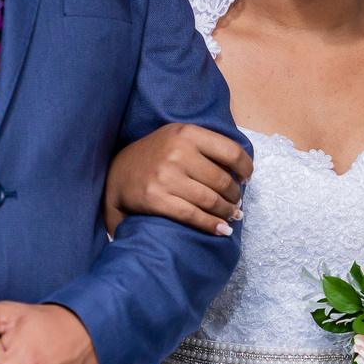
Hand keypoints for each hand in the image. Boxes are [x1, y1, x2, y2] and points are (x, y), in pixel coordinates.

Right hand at [102, 123, 253, 235]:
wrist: (116, 173)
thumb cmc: (155, 156)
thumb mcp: (178, 137)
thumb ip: (206, 146)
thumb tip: (242, 170)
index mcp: (186, 133)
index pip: (231, 151)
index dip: (245, 168)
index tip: (247, 179)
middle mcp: (177, 152)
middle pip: (222, 180)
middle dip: (235, 196)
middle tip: (236, 203)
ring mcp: (165, 176)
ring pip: (210, 200)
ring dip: (227, 212)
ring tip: (231, 216)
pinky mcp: (156, 199)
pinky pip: (193, 216)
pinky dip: (211, 225)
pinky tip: (221, 230)